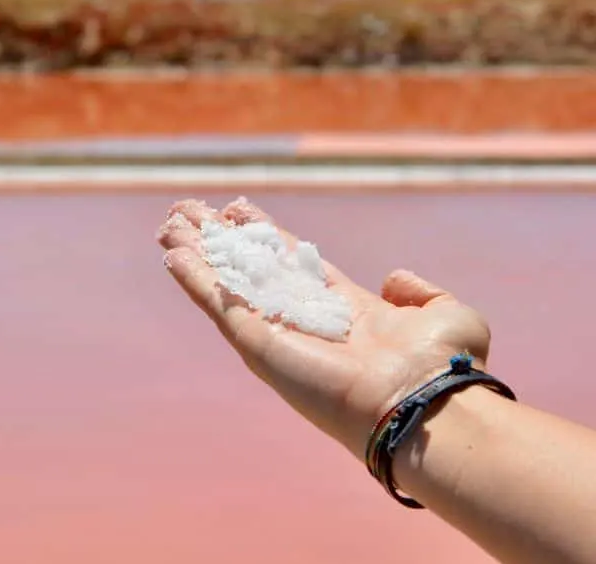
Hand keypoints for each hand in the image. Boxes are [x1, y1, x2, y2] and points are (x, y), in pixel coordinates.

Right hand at [157, 197, 490, 461]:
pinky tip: (172, 255)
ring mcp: (278, 333)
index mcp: (341, 311)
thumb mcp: (444, 313)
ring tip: (169, 226)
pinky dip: (195, 280)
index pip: (290, 264)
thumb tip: (393, 278)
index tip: (239, 208)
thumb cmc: (443, 366)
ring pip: (227, 285)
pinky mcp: (260, 345)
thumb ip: (419, 290)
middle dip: (221, 241)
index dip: (264, 234)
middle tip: (190, 212)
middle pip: (250, 270)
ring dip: (198, 255)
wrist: (427, 405)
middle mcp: (303, 320)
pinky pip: (220, 306)